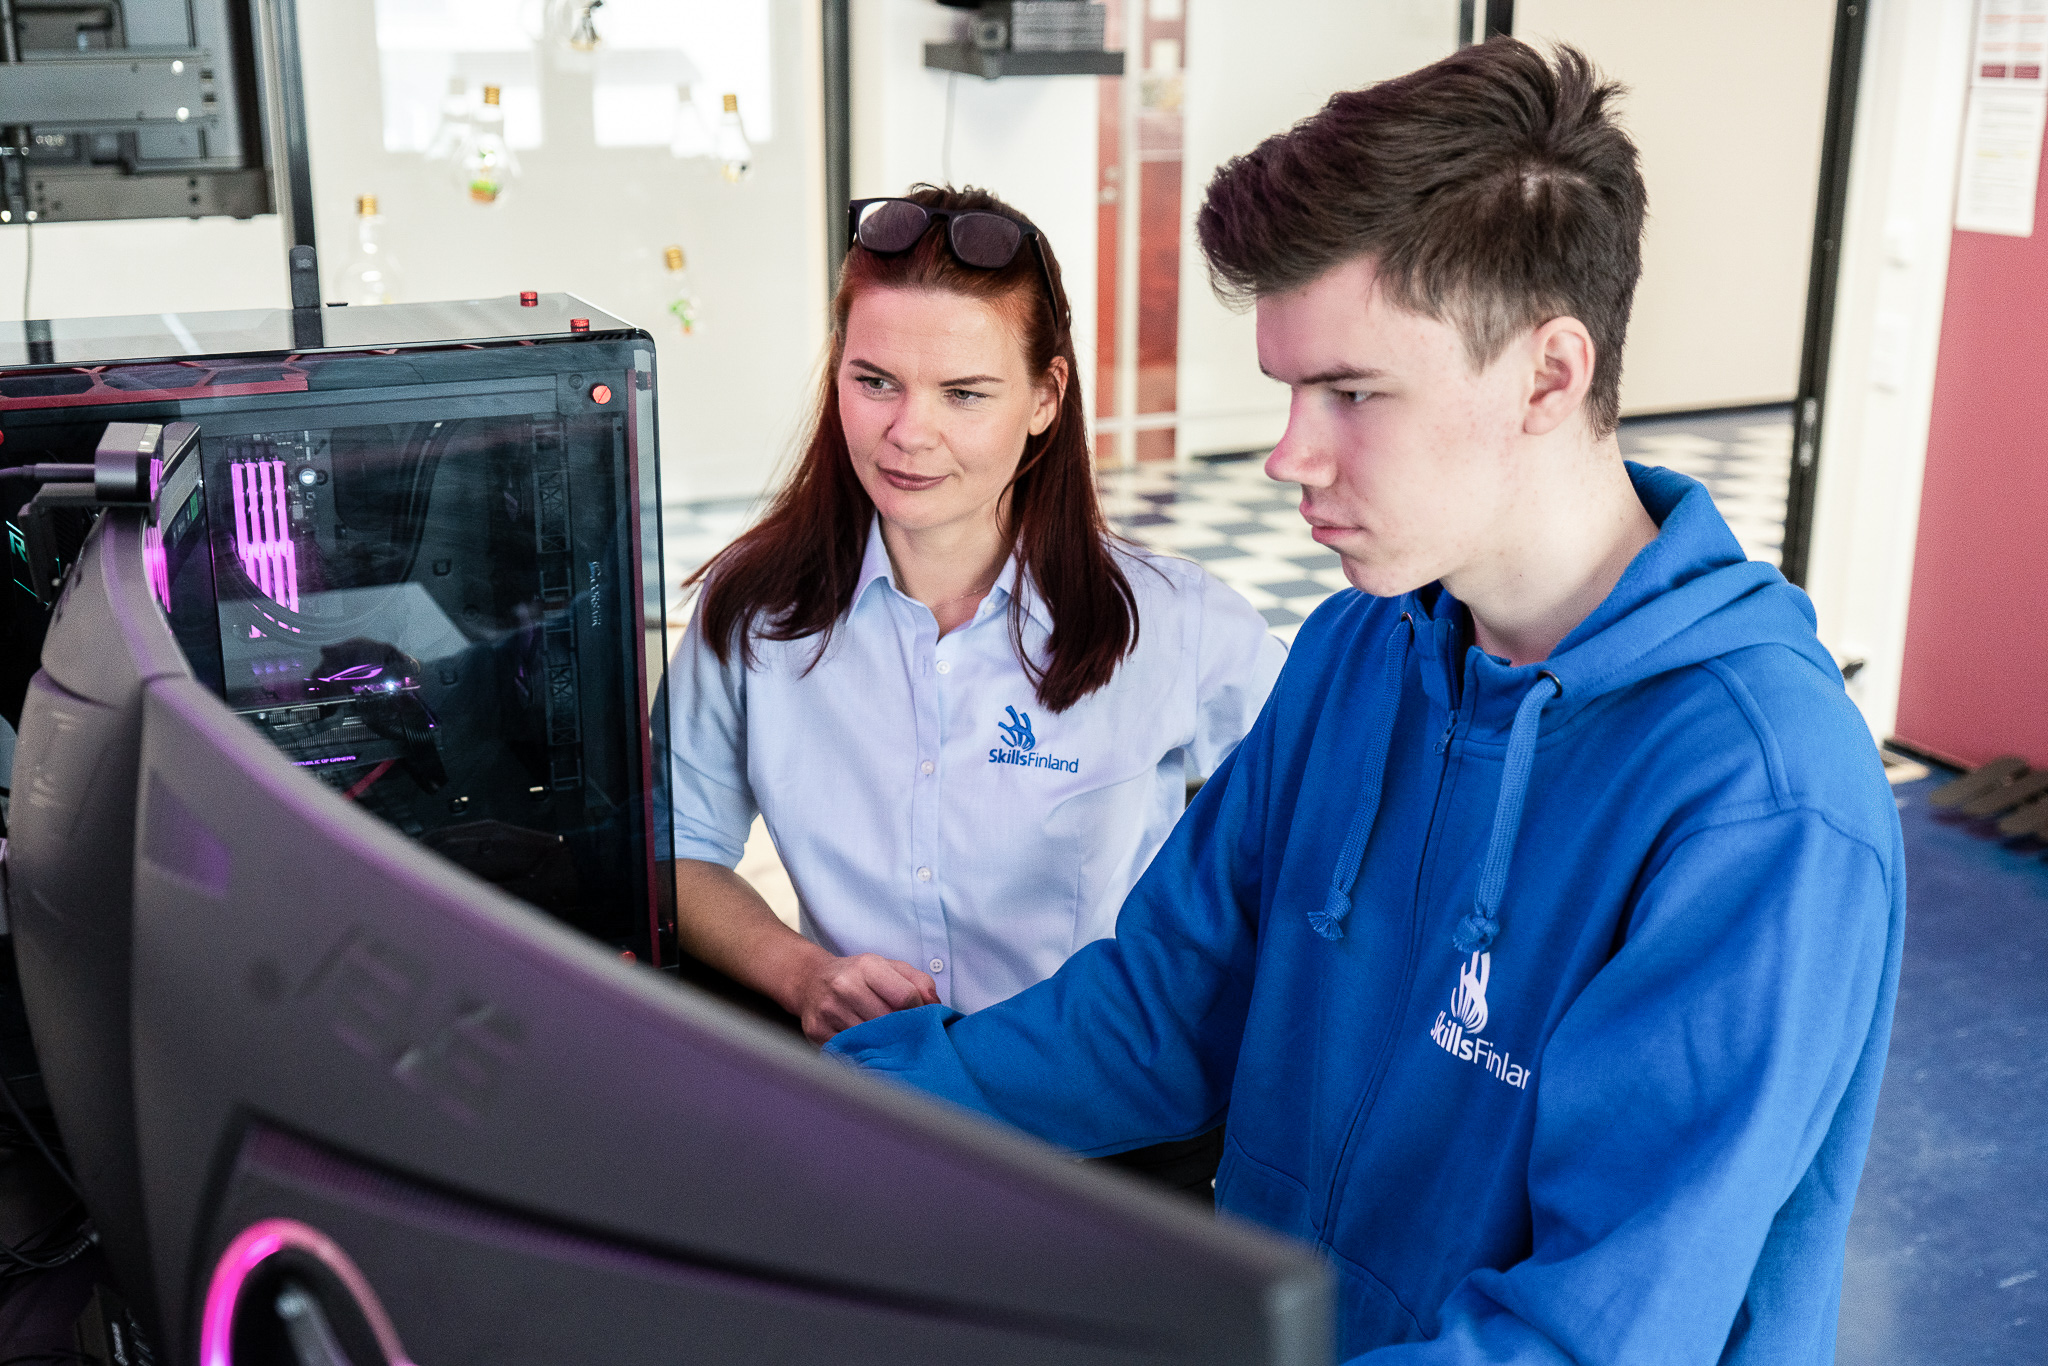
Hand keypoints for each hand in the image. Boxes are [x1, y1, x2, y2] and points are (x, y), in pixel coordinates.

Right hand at [794, 952, 939, 1043]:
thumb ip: (919, 982)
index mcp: (867, 966)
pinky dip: (863, 1053)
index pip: (905, 996)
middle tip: (909, 1037)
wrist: (810, 981)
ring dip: (884, 1045)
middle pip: (888, 1021)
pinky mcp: (817, 1031)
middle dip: (902, 1031)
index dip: (919, 1012)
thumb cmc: (857, 976)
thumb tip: (936, 1005)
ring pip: (870, 1039)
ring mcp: (829, 1009)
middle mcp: (845, 985)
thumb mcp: (889, 968)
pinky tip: (868, 1049)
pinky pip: (850, 1050)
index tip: (920, 1018)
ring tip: (889, 1043)